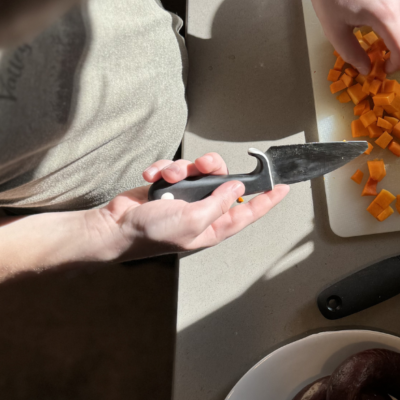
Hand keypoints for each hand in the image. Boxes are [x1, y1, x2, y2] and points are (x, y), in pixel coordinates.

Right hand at [90, 153, 288, 260]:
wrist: (116, 226)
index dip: (267, 200)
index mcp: (213, 227)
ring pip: (198, 170)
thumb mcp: (193, 220)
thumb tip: (236, 187)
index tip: (282, 188)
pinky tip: (152, 179)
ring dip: (181, 169)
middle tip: (204, 166)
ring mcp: (186, 198)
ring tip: (168, 178)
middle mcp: (203, 211)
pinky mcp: (169, 187)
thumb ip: (218, 203)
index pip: (247, 211)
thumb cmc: (151, 234)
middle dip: (213, 169)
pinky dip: (162, 170)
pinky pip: (174, 168)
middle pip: (224, 181)